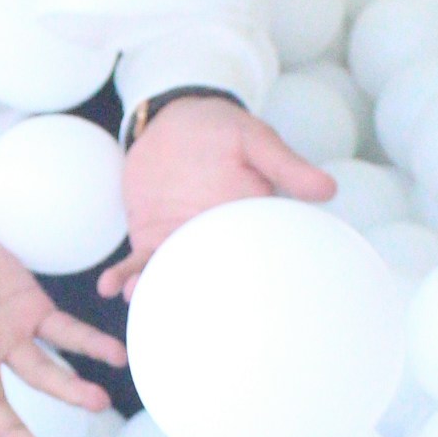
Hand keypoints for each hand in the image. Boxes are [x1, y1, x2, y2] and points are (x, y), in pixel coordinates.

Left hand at [98, 94, 336, 298]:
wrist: (176, 119)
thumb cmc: (224, 127)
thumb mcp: (256, 140)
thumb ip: (286, 165)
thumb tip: (329, 189)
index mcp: (244, 222)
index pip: (250, 258)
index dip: (246, 284)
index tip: (240, 310)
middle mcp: (213, 239)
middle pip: (207, 277)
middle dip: (194, 299)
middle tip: (181, 317)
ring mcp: (179, 241)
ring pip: (169, 275)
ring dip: (152, 289)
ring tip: (134, 296)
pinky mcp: (150, 237)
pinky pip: (138, 263)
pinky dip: (123, 275)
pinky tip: (108, 286)